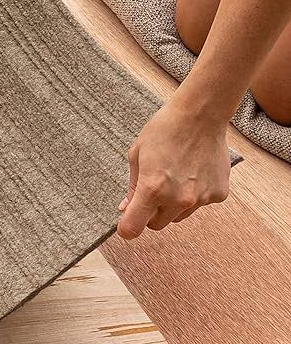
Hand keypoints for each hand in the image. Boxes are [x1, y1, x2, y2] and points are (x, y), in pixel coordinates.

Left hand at [117, 94, 231, 239]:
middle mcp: (177, 199)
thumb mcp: (137, 157)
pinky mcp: (218, 194)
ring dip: (173, 205)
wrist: (201, 114)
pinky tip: (193, 172)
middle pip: (157, 224)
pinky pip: (199, 205)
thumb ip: (131, 188)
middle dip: (151, 213)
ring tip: (175, 176)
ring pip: (178, 216)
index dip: (126, 228)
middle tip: (153, 189)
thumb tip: (125, 209)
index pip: (132, 228)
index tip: (126, 221)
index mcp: (152, 189)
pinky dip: (195, 195)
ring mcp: (201, 198)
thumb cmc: (164, 130)